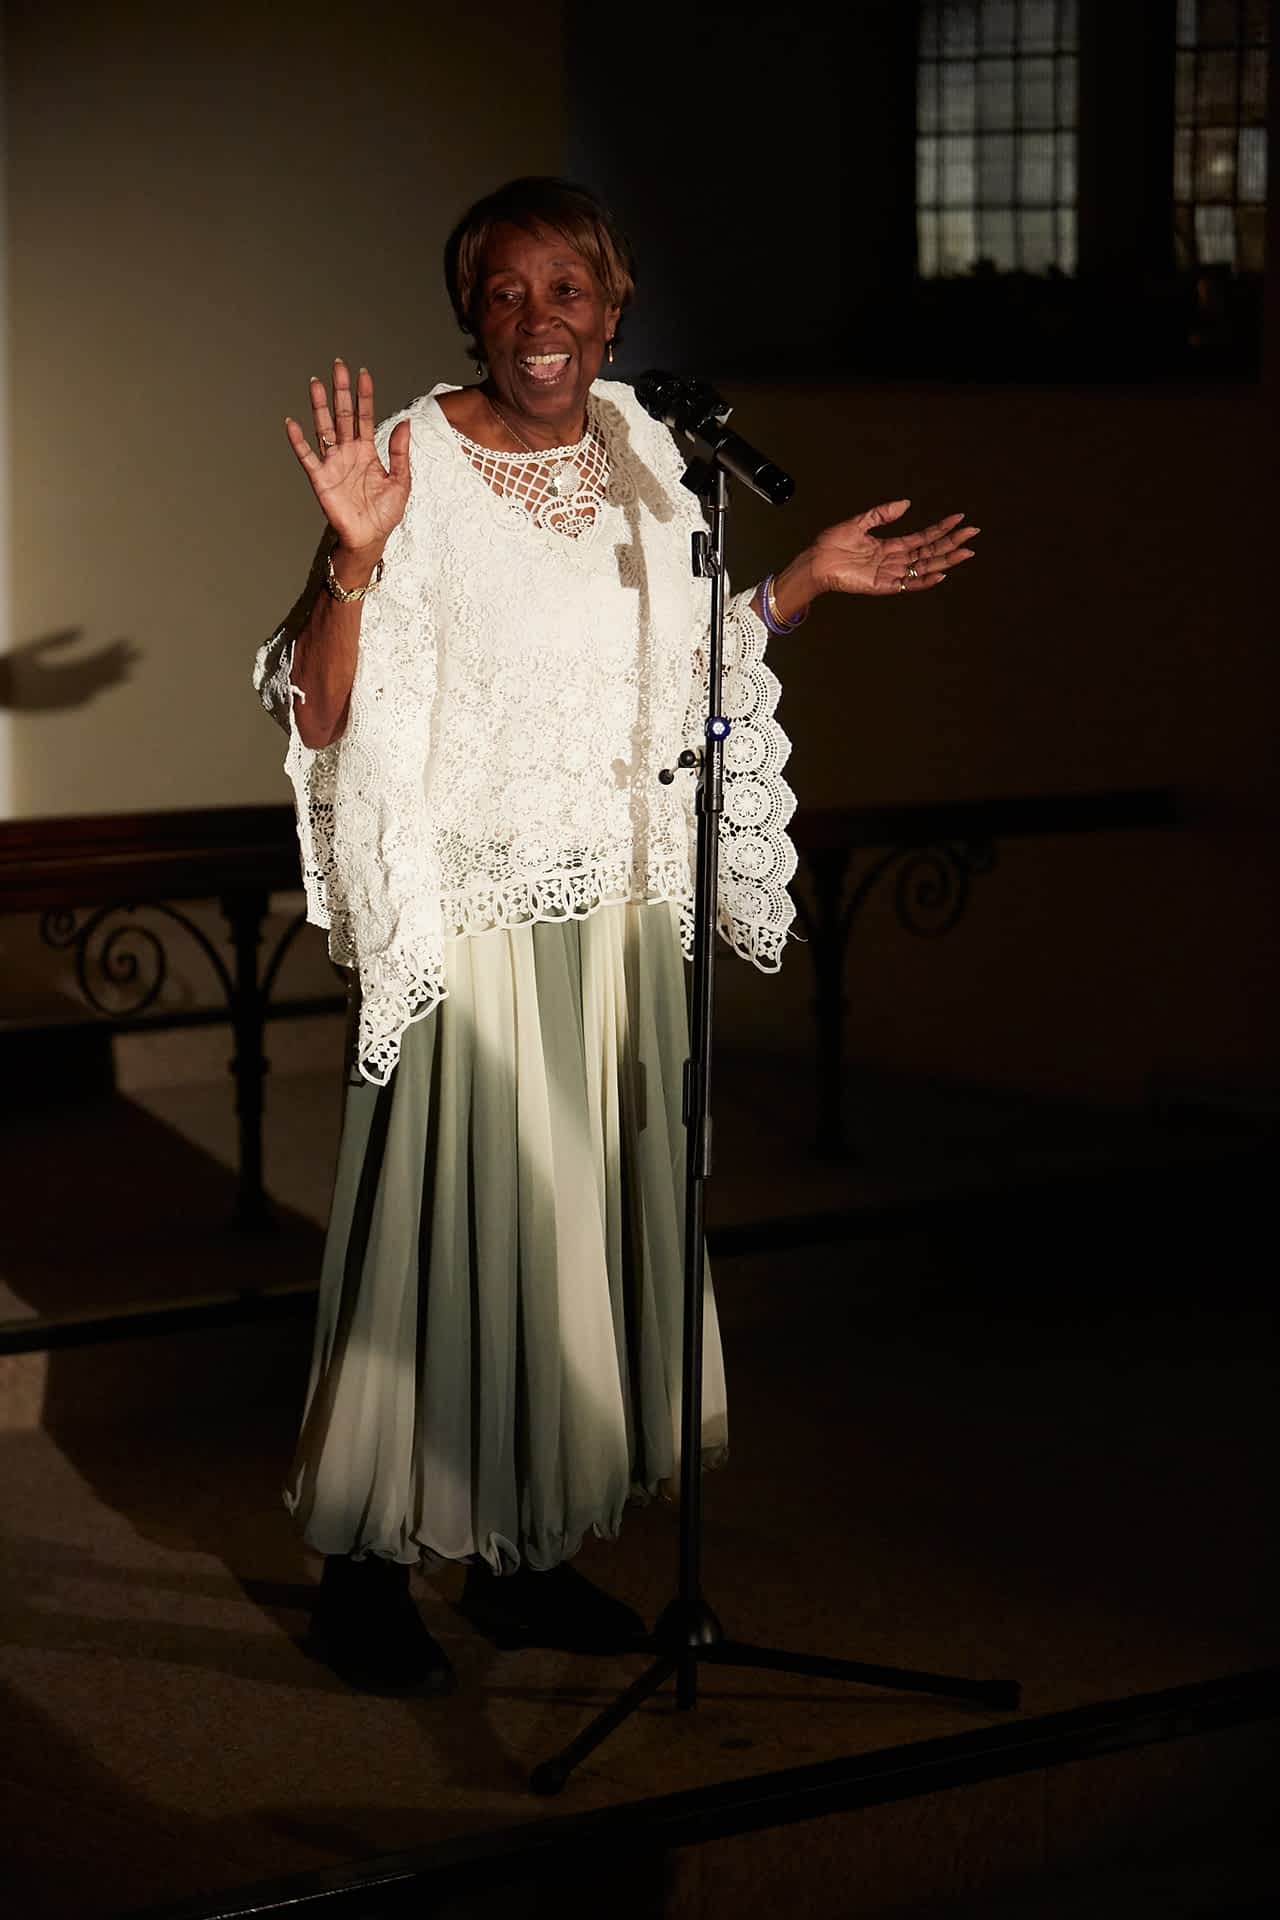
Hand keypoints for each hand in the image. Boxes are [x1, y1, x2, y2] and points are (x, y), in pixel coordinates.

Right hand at [284, 359, 410, 557]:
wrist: (370, 539)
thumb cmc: (384, 513)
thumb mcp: (401, 481)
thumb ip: (400, 452)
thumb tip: (405, 422)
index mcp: (367, 451)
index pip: (365, 416)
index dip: (364, 395)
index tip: (363, 373)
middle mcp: (348, 452)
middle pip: (343, 415)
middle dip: (341, 391)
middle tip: (338, 366)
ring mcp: (333, 463)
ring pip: (324, 428)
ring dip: (320, 406)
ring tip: (315, 383)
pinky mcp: (320, 479)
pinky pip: (307, 457)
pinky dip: (298, 441)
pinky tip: (292, 423)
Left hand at [808, 500, 978, 596]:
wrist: (815, 561)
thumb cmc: (832, 544)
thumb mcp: (860, 522)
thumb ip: (883, 514)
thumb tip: (906, 503)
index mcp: (890, 546)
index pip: (923, 537)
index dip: (941, 529)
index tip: (959, 519)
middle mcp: (894, 561)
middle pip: (930, 552)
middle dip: (952, 542)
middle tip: (973, 533)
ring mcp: (890, 574)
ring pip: (924, 567)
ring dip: (946, 560)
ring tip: (966, 552)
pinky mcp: (882, 586)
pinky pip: (908, 584)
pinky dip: (925, 580)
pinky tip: (941, 573)